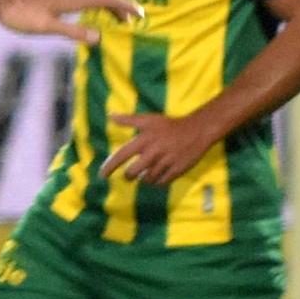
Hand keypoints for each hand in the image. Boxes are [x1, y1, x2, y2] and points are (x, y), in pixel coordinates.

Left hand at [0, 0, 140, 45]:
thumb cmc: (18, 9)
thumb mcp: (45, 26)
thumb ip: (72, 31)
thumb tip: (98, 38)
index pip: (107, 0)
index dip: (125, 7)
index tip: (140, 14)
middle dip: (117, 7)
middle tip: (129, 20)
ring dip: (103, 3)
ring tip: (110, 14)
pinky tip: (81, 4)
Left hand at [100, 112, 218, 184]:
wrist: (197, 130)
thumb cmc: (169, 125)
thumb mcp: (148, 119)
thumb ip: (128, 120)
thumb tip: (110, 115)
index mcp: (143, 141)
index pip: (121, 156)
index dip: (109, 167)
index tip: (101, 175)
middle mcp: (152, 153)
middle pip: (132, 173)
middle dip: (129, 176)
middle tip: (130, 175)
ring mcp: (165, 163)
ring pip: (147, 180)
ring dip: (144, 179)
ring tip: (146, 173)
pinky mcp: (177, 170)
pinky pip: (161, 183)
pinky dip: (157, 182)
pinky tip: (158, 176)